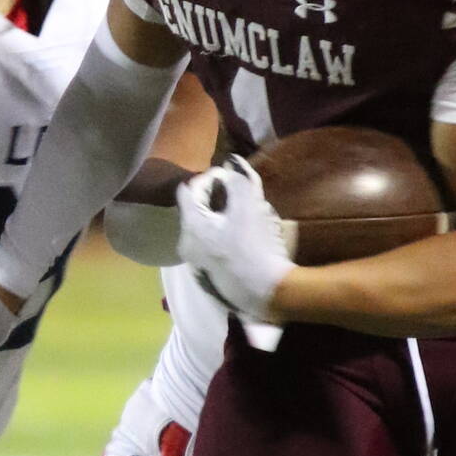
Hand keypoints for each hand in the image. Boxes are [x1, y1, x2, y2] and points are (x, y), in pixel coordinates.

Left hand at [175, 158, 293, 320]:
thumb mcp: (249, 205)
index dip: (210, 177)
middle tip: (240, 195)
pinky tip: (244, 240)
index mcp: (190, 226)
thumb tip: (231, 162)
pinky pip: (212, 247)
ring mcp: (196, 265)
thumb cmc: (255, 246)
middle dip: (215, 198)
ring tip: (244, 216)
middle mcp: (186, 245)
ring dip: (221, 218)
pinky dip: (223, 237)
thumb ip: (238, 178)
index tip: (232, 177)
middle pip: (195, 210)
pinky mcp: (210, 279)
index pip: (189, 189)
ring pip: (204, 230)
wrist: (269, 294)